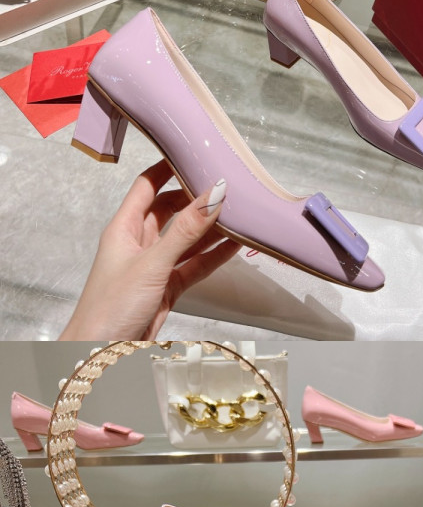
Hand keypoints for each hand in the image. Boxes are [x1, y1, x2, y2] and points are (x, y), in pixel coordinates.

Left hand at [64, 159, 237, 346]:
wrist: (100, 353)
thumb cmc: (111, 307)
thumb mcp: (152, 263)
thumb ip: (185, 230)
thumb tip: (213, 194)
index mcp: (124, 227)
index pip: (147, 185)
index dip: (168, 167)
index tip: (194, 154)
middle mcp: (138, 242)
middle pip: (170, 209)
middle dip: (196, 198)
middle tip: (225, 185)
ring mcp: (153, 266)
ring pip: (185, 239)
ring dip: (209, 228)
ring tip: (238, 212)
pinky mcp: (166, 288)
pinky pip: (192, 265)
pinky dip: (211, 256)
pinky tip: (233, 245)